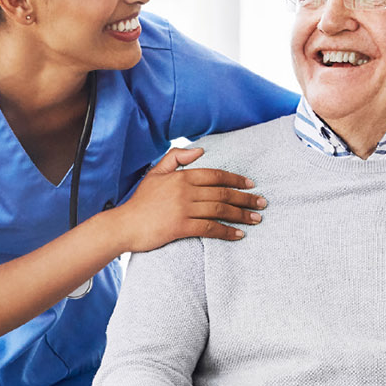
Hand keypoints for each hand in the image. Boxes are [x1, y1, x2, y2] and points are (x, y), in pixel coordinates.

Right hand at [110, 147, 266, 249]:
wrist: (123, 225)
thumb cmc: (141, 201)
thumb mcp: (155, 173)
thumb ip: (176, 158)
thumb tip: (201, 150)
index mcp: (181, 177)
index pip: (215, 175)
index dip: (236, 179)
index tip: (251, 185)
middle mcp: (185, 191)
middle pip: (222, 193)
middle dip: (245, 198)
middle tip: (262, 203)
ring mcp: (183, 209)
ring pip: (220, 210)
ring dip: (241, 215)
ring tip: (256, 219)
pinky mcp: (180, 227)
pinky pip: (210, 228)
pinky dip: (226, 231)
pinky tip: (239, 235)